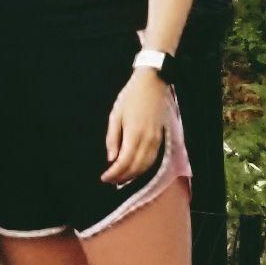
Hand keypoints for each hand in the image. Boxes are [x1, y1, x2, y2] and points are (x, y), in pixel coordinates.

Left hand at [104, 65, 173, 185]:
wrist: (153, 83)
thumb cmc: (130, 96)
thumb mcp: (115, 114)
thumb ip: (113, 138)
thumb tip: (111, 159)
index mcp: (134, 134)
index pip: (124, 162)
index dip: (114, 173)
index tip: (104, 178)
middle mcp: (147, 140)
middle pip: (135, 167)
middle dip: (122, 177)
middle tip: (110, 180)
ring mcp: (156, 140)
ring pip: (146, 166)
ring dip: (133, 175)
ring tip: (120, 178)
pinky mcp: (161, 138)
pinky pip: (153, 159)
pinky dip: (143, 168)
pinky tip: (135, 169)